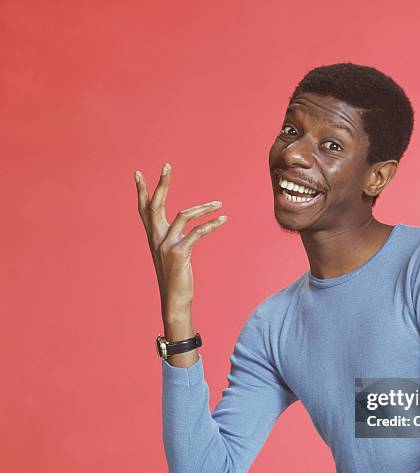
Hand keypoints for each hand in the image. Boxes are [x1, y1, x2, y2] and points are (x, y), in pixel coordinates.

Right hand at [135, 163, 227, 315]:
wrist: (175, 300)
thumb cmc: (176, 278)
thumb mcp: (171, 256)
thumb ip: (172, 239)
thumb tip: (181, 227)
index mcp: (153, 238)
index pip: (144, 210)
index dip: (141, 192)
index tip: (138, 173)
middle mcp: (156, 239)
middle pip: (156, 205)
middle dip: (161, 184)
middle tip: (167, 166)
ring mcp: (166, 246)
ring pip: (183, 216)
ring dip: (203, 208)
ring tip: (219, 204)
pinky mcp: (179, 253)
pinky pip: (198, 233)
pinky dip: (212, 225)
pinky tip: (223, 220)